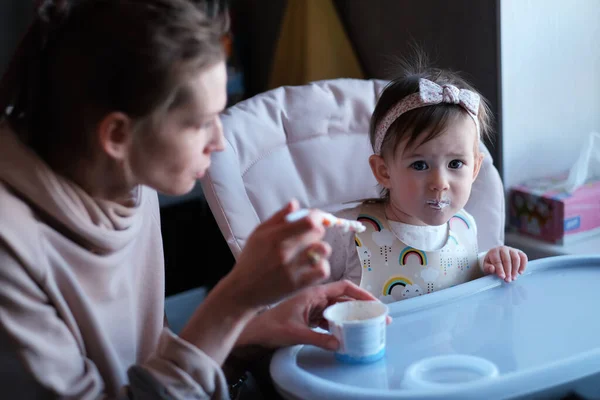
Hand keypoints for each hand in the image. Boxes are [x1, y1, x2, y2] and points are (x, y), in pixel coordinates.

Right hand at [226, 199, 331, 308]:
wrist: (242, 290)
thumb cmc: (251, 259)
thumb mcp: (258, 234)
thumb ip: (278, 218)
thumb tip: (295, 203)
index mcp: (274, 236)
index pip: (308, 220)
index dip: (317, 216)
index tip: (316, 218)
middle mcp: (284, 251)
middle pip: (317, 232)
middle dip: (317, 231)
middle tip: (309, 236)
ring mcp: (292, 269)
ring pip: (323, 250)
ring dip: (320, 249)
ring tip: (311, 252)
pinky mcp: (298, 284)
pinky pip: (323, 270)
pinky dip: (321, 266)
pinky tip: (312, 266)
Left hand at [237, 280, 391, 350]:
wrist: (255, 331)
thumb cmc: (271, 327)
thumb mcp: (296, 333)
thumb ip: (319, 339)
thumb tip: (340, 344)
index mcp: (314, 293)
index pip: (343, 287)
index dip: (362, 294)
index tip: (375, 304)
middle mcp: (316, 297)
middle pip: (345, 298)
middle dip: (362, 306)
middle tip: (379, 318)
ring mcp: (313, 306)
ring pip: (339, 307)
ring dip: (353, 315)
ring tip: (369, 325)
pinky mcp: (310, 316)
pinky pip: (331, 317)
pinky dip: (341, 323)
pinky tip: (348, 332)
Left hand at [483, 246, 527, 282]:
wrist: (497, 256)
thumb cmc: (491, 263)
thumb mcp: (486, 266)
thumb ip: (488, 268)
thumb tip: (492, 269)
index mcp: (494, 251)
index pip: (497, 261)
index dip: (500, 270)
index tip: (502, 277)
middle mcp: (503, 249)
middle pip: (507, 260)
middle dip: (508, 271)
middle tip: (508, 280)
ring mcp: (512, 250)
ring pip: (516, 259)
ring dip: (515, 269)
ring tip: (513, 278)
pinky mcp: (519, 252)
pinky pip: (523, 257)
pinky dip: (523, 265)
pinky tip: (520, 272)